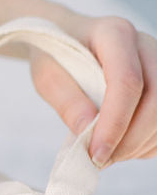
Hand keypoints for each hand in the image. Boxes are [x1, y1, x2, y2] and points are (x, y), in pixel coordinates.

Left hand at [30, 15, 156, 165]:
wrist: (69, 39)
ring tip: (108, 154)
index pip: (127, 81)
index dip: (115, 123)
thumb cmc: (56, 55)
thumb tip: (87, 134)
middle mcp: (145, 45)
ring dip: (141, 143)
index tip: (96, 153)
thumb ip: (67, 101)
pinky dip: (149, 142)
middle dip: (131, 139)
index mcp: (114, 34)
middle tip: (101, 160)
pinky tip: (124, 147)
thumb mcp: (47, 75)